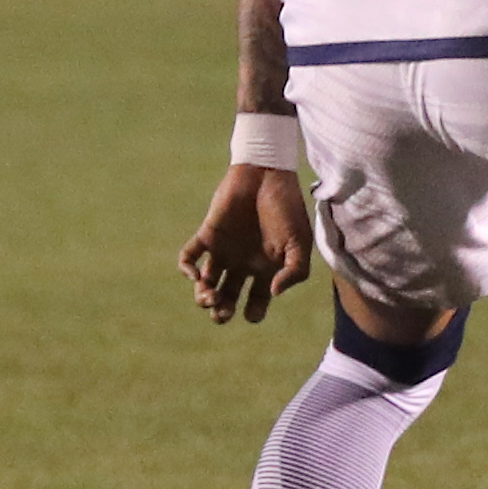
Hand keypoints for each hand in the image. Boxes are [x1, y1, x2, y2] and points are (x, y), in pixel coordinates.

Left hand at [179, 164, 313, 322]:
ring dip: (203, 297)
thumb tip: (274, 293)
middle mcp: (243, 264)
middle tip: (222, 308)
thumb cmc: (288, 208)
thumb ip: (295, 271)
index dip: (253, 313)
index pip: (256, 302)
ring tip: (209, 296)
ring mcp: (224, 250)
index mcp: (266, 269)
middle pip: (226, 298)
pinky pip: (189, 257)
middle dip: (221, 312)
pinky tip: (195, 275)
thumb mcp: (300, 242)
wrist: (267, 175)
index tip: (253, 309)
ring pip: (205, 284)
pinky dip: (187, 269)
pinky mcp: (208, 234)